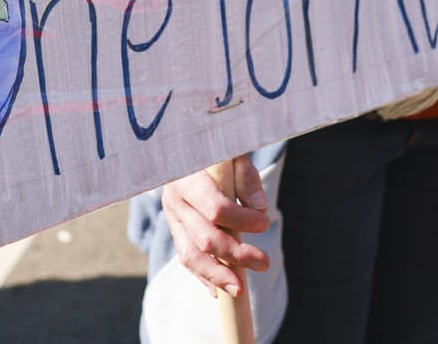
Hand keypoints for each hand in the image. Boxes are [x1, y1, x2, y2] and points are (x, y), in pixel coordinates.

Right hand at [161, 156, 271, 297]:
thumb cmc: (212, 146)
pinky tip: (219, 291)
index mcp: (188, 178)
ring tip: (238, 290)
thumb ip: (246, 176)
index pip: (214, 208)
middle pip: (204, 238)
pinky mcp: (175, 230)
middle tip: (263, 262)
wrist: (181, 147)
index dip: (241, 220)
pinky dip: (203, 276)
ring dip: (216, 275)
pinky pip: (186, 257)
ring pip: (190, 255)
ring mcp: (172, 218)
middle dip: (235, 255)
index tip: (264, 223)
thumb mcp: (231, 150)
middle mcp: (175, 201)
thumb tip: (261, 208)